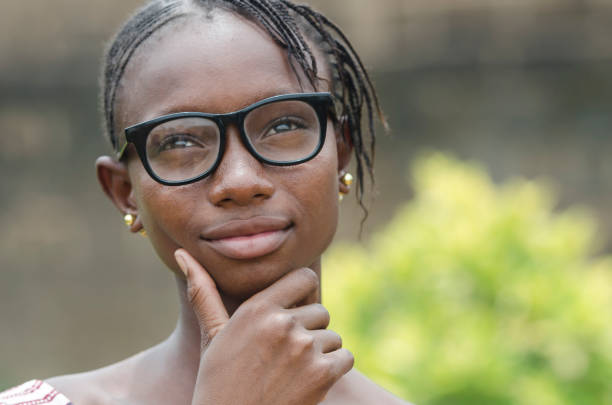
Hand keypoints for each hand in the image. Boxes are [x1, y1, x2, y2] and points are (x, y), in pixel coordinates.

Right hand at [174, 249, 353, 404]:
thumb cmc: (219, 382)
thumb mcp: (212, 336)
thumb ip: (203, 293)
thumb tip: (180, 252)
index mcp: (257, 309)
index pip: (305, 277)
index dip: (304, 295)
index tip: (295, 313)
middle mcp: (282, 323)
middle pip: (321, 311)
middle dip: (310, 330)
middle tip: (286, 355)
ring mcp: (303, 348)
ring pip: (333, 337)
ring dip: (321, 353)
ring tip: (293, 372)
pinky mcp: (322, 374)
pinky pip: (346, 358)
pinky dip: (335, 370)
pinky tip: (309, 383)